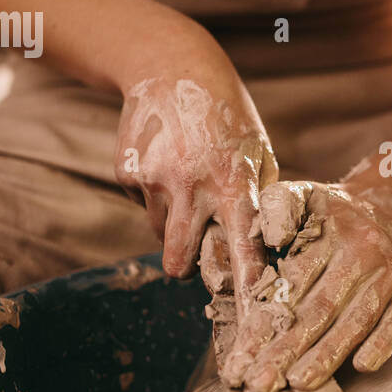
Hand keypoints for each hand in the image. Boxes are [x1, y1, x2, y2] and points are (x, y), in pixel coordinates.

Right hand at [114, 69, 277, 319]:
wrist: (172, 66)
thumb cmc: (228, 118)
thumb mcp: (257, 153)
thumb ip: (259, 202)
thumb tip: (263, 256)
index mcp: (236, 184)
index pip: (244, 251)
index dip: (247, 290)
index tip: (253, 325)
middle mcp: (194, 186)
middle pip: (179, 261)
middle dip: (185, 266)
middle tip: (195, 250)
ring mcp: (156, 180)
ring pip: (160, 233)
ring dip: (172, 224)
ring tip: (186, 181)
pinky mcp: (128, 173)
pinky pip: (142, 205)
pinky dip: (154, 194)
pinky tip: (165, 160)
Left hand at [221, 180, 391, 391]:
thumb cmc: (333, 214)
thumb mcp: (302, 194)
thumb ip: (276, 209)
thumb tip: (271, 239)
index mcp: (328, 229)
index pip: (290, 283)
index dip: (262, 323)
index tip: (239, 359)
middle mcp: (364, 248)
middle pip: (320, 307)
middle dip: (287, 349)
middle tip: (260, 383)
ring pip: (357, 319)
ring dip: (328, 355)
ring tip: (300, 383)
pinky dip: (382, 344)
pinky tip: (360, 367)